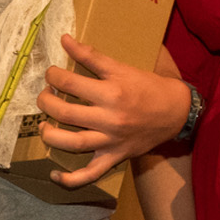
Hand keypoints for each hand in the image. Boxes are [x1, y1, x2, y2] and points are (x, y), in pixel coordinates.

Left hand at [38, 39, 194, 187]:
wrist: (176, 112)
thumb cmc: (148, 87)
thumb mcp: (122, 68)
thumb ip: (92, 55)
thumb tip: (65, 40)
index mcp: (112, 92)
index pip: (70, 82)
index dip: (53, 76)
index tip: (51, 74)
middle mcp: (110, 118)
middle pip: (65, 113)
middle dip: (46, 102)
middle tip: (45, 95)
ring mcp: (112, 141)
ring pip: (72, 143)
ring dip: (50, 135)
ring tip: (43, 126)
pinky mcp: (115, 157)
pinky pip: (91, 174)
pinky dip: (71, 179)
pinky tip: (54, 174)